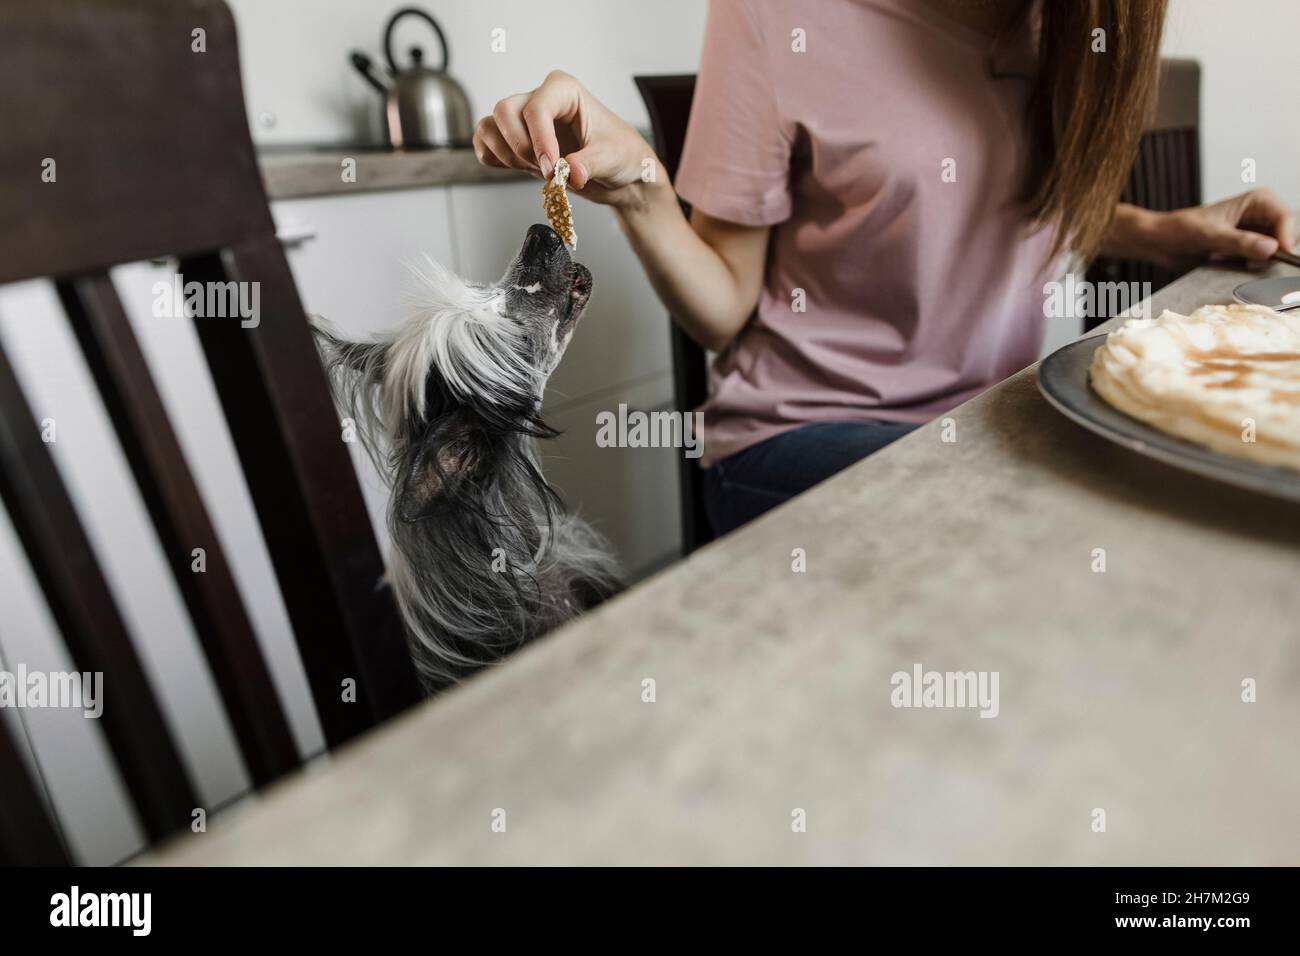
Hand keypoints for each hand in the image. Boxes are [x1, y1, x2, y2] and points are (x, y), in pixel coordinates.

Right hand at [473, 71, 664, 209]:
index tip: (553, 168)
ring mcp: (525, 121)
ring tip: (536, 170)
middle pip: (504, 111)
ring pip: (489, 126)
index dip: (539, 141)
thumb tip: (570, 172)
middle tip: (547, 170)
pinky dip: (494, 159)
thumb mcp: (613, 158)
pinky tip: (518, 169)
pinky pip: (486, 144)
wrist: (621, 175)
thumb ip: (590, 163)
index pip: (536, 108)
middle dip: (520, 147)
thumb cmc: (621, 154)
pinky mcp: (517, 142)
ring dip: (506, 154)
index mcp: (564, 90)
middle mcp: (540, 99)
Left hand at [1143, 189, 1296, 270]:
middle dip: (1272, 252)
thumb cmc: (1180, 229)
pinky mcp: (1247, 250)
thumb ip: (1241, 242)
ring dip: (1258, 262)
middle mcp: (1262, 216)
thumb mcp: (1210, 236)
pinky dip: (1250, 268)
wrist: (1161, 241)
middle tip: (1248, 262)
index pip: (1286, 217)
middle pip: (1286, 237)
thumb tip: (1272, 248)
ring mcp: (1256, 234)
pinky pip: (1261, 263)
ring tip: (1228, 259)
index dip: (1286, 236)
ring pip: (1276, 253)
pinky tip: (1228, 264)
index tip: (1279, 253)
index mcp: (1258, 201)